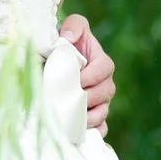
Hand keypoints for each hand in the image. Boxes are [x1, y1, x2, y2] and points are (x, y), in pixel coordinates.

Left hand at [59, 13, 115, 138]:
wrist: (55, 62)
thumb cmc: (64, 43)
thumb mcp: (70, 28)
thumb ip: (74, 26)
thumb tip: (68, 39)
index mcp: (101, 61)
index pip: (104, 68)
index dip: (92, 75)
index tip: (76, 79)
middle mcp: (104, 82)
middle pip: (105, 92)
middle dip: (88, 97)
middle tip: (71, 100)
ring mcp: (101, 101)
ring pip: (102, 112)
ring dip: (89, 116)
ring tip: (72, 118)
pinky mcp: (94, 117)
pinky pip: (100, 128)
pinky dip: (93, 131)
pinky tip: (80, 132)